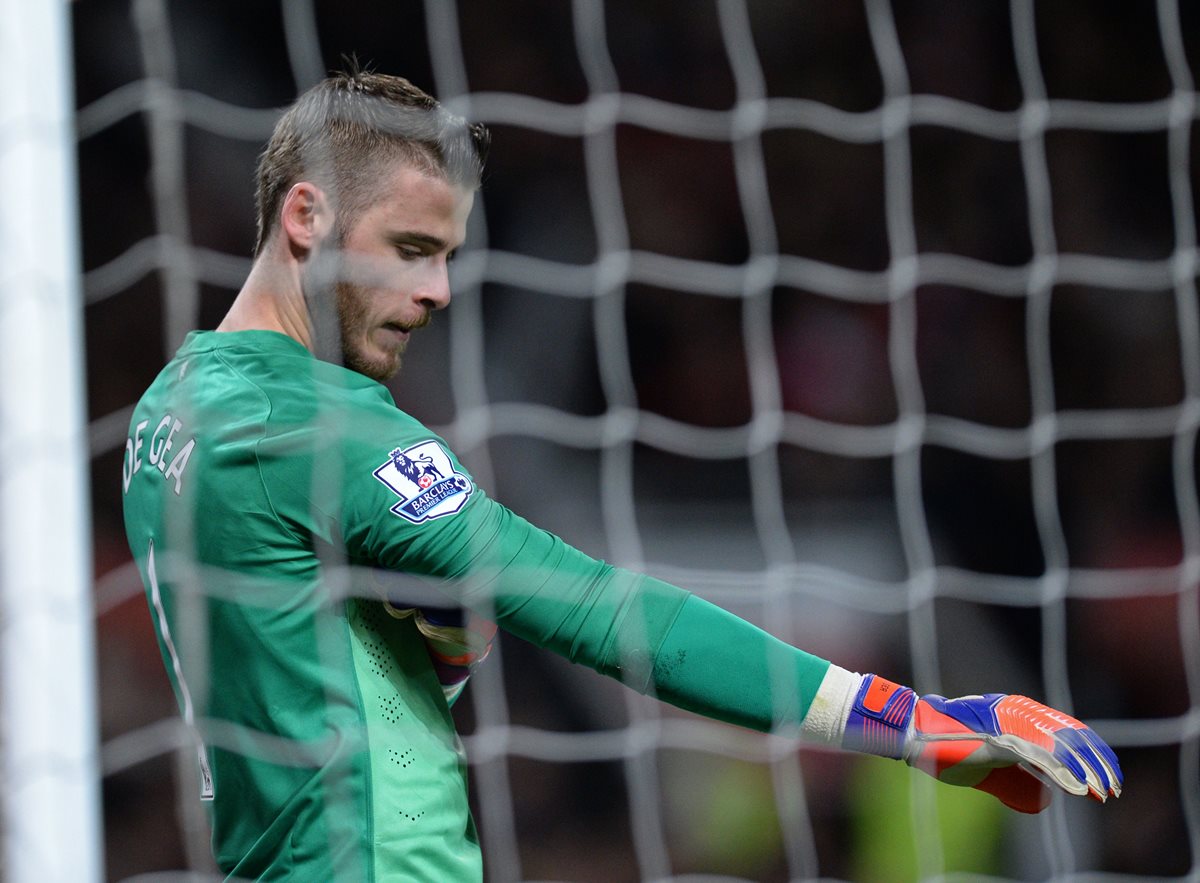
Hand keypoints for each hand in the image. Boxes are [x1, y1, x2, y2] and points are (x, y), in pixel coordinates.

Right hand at [843, 675, 1122, 812]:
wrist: (912, 734)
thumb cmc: (944, 748)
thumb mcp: (988, 769)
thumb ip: (1015, 780)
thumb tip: (1044, 800)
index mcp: (1016, 714)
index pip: (1066, 732)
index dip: (1090, 755)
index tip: (1108, 778)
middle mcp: (1017, 712)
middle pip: (1071, 736)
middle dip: (1097, 762)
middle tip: (1115, 787)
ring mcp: (1008, 724)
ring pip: (1061, 746)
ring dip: (1088, 771)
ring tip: (1105, 791)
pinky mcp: (999, 738)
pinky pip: (1040, 756)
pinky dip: (1063, 773)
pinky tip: (1079, 789)